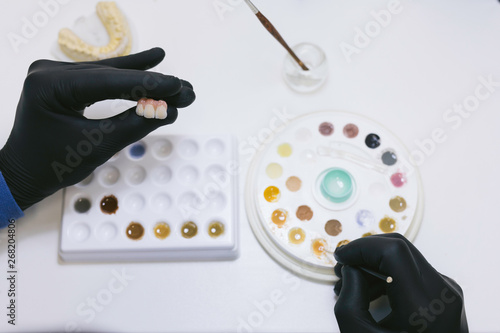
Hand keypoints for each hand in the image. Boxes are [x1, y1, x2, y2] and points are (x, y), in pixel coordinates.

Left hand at [0, 48, 194, 209]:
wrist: (23, 171)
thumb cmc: (53, 166)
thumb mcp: (96, 147)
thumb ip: (133, 126)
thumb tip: (169, 111)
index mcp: (51, 86)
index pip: (110, 82)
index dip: (148, 84)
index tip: (179, 86)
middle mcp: (50, 71)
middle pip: (112, 75)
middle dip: (151, 83)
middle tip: (185, 88)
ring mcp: (54, 72)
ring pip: (109, 72)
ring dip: (143, 77)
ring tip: (175, 79)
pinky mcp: (62, 78)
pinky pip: (100, 76)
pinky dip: (125, 76)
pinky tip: (151, 59)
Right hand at [333, 233, 467, 332]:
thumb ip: (349, 300)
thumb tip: (351, 269)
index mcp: (423, 307)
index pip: (392, 252)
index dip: (361, 248)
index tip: (341, 258)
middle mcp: (442, 294)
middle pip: (399, 248)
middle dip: (365, 252)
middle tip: (342, 268)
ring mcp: (448, 292)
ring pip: (405, 257)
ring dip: (374, 263)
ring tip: (351, 285)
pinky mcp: (446, 294)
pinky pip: (413, 271)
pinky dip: (388, 274)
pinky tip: (370, 292)